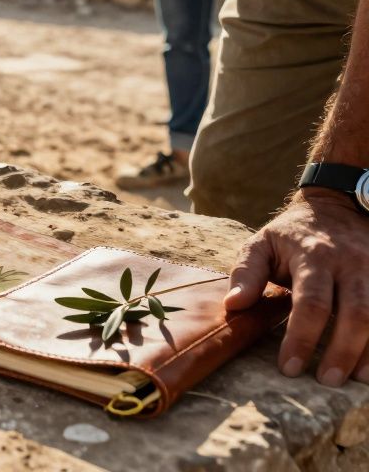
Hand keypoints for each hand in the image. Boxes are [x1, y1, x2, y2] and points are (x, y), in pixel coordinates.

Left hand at [225, 190, 368, 385]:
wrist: (337, 208)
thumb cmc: (291, 235)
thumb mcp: (262, 244)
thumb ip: (246, 273)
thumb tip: (233, 306)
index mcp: (313, 257)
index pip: (311, 303)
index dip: (301, 338)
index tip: (289, 368)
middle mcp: (350, 264)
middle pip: (355, 313)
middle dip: (342, 351)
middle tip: (326, 381)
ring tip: (356, 379)